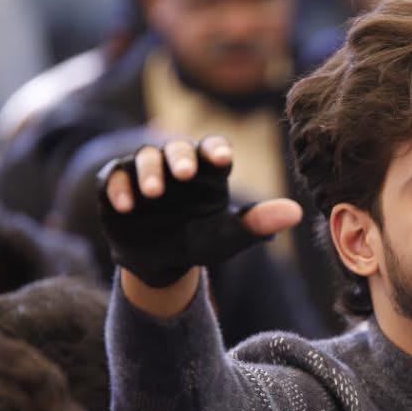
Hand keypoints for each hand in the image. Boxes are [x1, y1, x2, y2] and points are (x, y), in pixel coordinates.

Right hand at [99, 135, 302, 289]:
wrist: (160, 262)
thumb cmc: (200, 242)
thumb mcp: (228, 237)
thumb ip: (258, 223)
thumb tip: (298, 212)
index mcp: (208, 170)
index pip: (214, 149)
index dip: (216, 150)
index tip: (221, 159)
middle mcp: (176, 164)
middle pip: (178, 148)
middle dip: (180, 157)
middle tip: (185, 173)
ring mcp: (144, 171)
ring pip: (145, 157)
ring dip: (149, 172)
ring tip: (154, 193)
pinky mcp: (116, 184)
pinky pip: (114, 178)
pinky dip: (119, 188)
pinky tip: (128, 206)